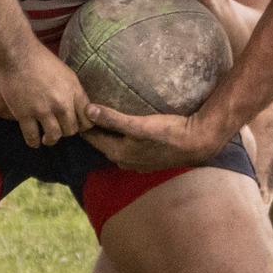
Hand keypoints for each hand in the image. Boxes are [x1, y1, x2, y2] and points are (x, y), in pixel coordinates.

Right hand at [0, 43, 91, 146]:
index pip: (87, 120)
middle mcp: (62, 104)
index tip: (75, 125)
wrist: (17, 54)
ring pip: (54, 137)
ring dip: (50, 139)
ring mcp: (43, 111)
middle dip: (65, 131)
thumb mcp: (67, 73)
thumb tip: (81, 109)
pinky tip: (34, 140)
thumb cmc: (41, 60)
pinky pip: (32, 137)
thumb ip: (74, 92)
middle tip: (58, 129)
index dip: (82, 126)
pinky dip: (34, 142)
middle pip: (71, 130)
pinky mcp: (25, 115)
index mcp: (74, 92)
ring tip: (47, 138)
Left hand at [82, 104, 224, 171]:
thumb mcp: (138, 124)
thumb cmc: (168, 132)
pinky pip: (128, 148)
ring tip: (103, 118)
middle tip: (85, 112)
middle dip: (94, 129)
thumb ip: (112, 119)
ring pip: (115, 146)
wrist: (197, 142)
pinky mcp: (149, 159)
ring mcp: (137, 162)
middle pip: (103, 142)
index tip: (74, 111)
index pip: (92, 137)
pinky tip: (126, 129)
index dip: (83, 124)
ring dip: (109, 134)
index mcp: (118, 153)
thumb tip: (88, 110)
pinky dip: (122, 138)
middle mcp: (124, 161)